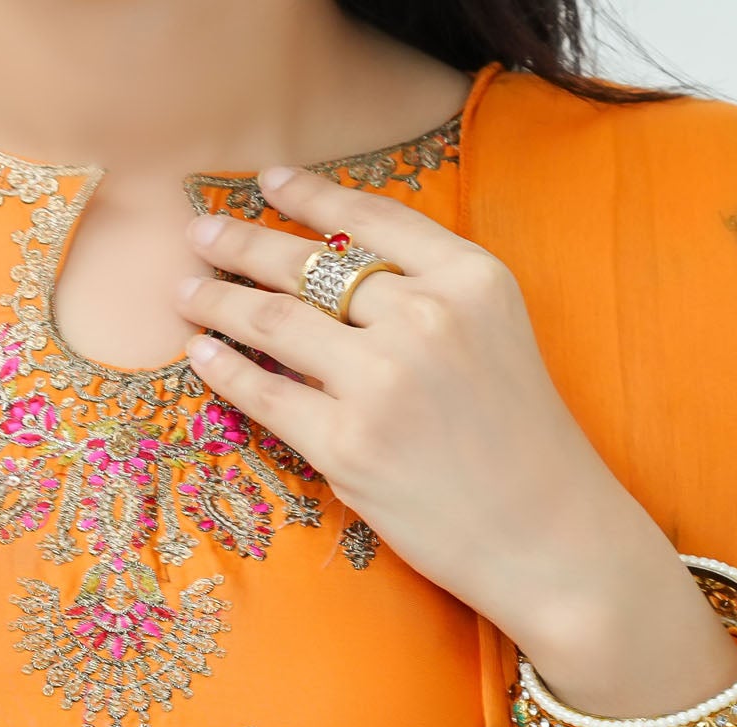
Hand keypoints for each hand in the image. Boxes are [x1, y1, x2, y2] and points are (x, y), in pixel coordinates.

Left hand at [177, 167, 726, 700]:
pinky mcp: (348, 446)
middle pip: (309, 265)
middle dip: (242, 244)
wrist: (547, 535)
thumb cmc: (521, 442)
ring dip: (220, 300)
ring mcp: (382, 382)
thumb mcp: (497, 335)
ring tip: (188, 292)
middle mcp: (425, 317)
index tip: (267, 181)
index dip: (310, 195)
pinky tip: (201, 352)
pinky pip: (266, 394)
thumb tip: (337, 269)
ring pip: (275, 322)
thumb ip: (432, 294)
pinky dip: (224, 368)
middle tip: (200, 232)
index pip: (371, 218)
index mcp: (470, 278)